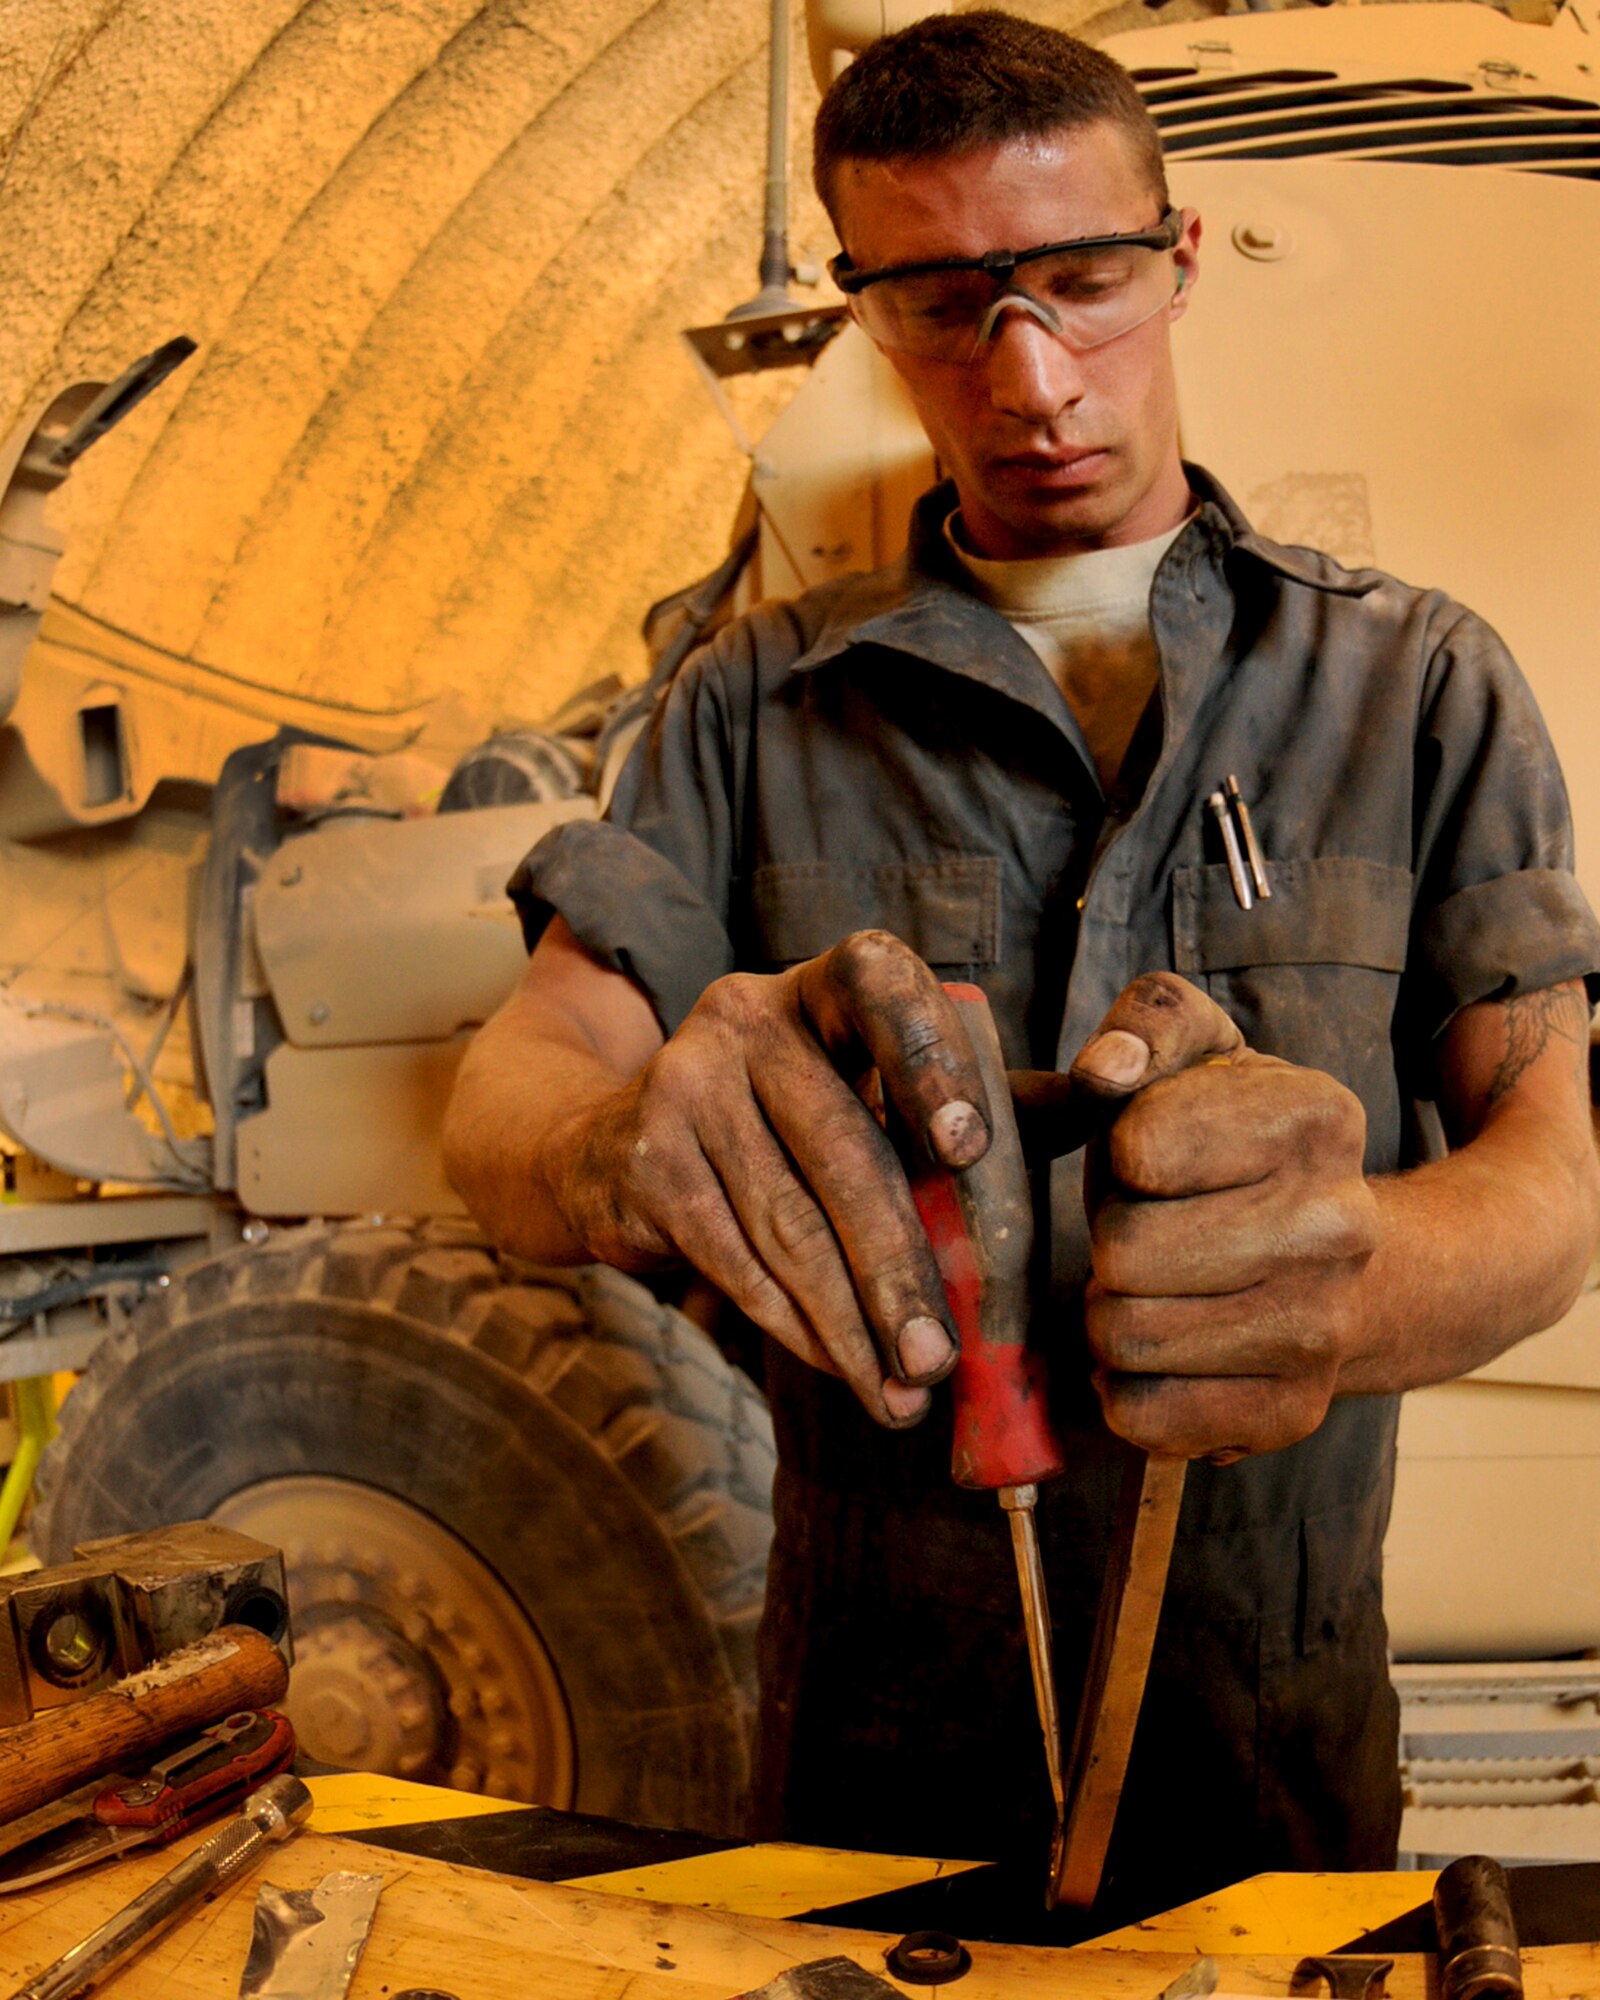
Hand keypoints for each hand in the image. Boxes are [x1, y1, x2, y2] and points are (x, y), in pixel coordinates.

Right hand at [546, 931, 990, 1425]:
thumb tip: (1112, 1097)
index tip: (972, 1150)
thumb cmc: (793, 1120)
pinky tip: (839, 1368)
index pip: (879, 987)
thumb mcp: (882, 1089)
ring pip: (788, 1221)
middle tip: (944, 1357)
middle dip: (899, 1267)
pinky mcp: (647, 1157)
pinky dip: (794, 1326)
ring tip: (904, 1391)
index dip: (928, 1061)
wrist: (613, 1144)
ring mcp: (687, 1080)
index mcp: (827, 985)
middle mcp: (749, 1013)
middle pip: (841, 1147)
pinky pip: (735, 1259)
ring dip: (852, 1322)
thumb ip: (992, 1097)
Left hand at [1069, 974, 1380, 1460]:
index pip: (1139, 1148)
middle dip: (1112, 1236)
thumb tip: (1107, 1068)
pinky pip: (1139, 1412)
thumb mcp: (1198, 1053)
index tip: (1161, 1156)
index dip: (1123, 1151)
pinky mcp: (1291, 1411)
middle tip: (1153, 1228)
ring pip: (1122, 1335)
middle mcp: (1341, 1225)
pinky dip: (1124, 1383)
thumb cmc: (1228, 1141)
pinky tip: (1164, 1345)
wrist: (1339, 1253)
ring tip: (1158, 1284)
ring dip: (1111, 1309)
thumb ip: (1146, 1025)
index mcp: (1320, 1116)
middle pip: (1124, 1252)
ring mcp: (1324, 1328)